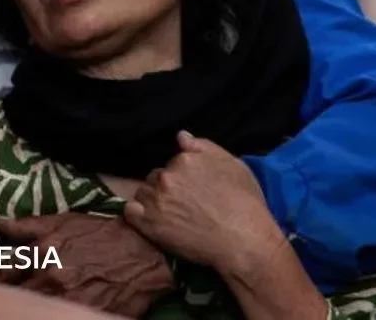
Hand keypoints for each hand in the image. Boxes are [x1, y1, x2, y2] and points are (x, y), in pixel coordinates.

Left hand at [0, 213, 174, 316]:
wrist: (143, 255)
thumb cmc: (102, 235)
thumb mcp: (65, 221)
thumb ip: (29, 226)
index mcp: (41, 252)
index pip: (0, 271)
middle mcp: (48, 278)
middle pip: (9, 294)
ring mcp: (63, 300)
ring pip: (26, 307)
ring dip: (15, 305)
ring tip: (8, 305)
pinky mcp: (79, 313)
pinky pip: (48, 315)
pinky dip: (39, 313)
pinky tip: (36, 311)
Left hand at [124, 132, 287, 274]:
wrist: (243, 238)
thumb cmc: (245, 202)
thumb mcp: (233, 164)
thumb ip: (203, 147)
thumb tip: (181, 136)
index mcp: (185, 159)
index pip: (173, 163)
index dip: (182, 177)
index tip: (193, 190)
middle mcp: (167, 176)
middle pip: (156, 177)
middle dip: (166, 188)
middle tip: (183, 204)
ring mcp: (156, 199)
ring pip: (143, 192)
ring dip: (153, 200)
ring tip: (171, 215)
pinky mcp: (148, 223)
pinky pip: (130, 211)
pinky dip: (137, 214)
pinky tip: (150, 221)